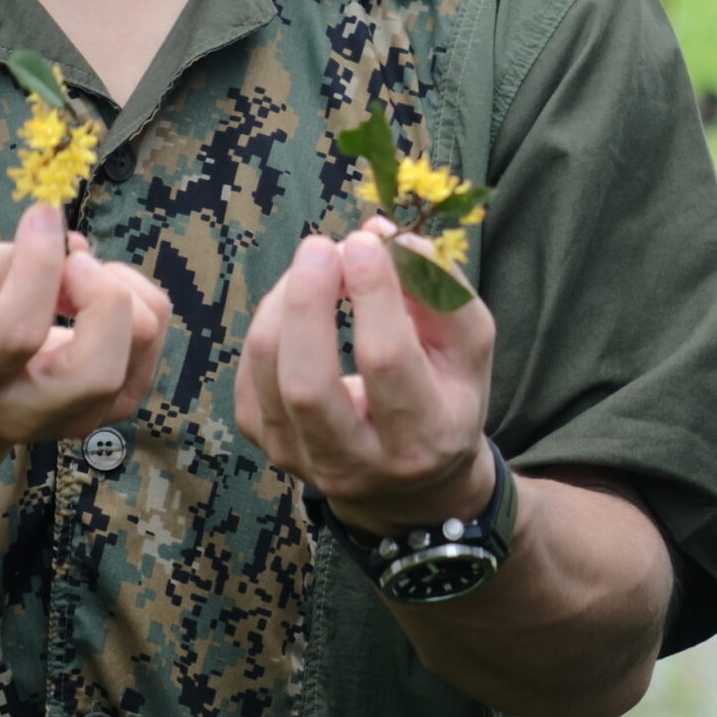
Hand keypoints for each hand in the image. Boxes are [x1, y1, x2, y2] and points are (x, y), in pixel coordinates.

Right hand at [0, 203, 170, 465]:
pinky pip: (152, 335)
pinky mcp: (113, 407)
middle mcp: (23, 413)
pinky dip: (135, 297)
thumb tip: (71, 246)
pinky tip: (95, 293)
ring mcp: (75, 419)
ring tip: (77, 274)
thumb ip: (2, 261)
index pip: (18, 332)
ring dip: (119, 286)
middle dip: (102, 294)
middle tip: (73, 261)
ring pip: (138, 345)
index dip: (40, 265)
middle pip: (98, 371)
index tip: (42, 217)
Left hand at [235, 218, 495, 534]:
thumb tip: (385, 235)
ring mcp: (303, 460)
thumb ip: (441, 290)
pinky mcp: (268, 446)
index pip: (385, 361)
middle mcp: (358, 463)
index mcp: (422, 438)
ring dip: (281, 304)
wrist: (408, 481)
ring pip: (268, 376)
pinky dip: (267, 326)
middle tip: (321, 246)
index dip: (372, 293)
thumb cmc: (445, 397)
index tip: (366, 242)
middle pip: (308, 384)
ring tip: (313, 265)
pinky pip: (248, 378)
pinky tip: (296, 304)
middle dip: (307, 302)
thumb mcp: (468, 348)